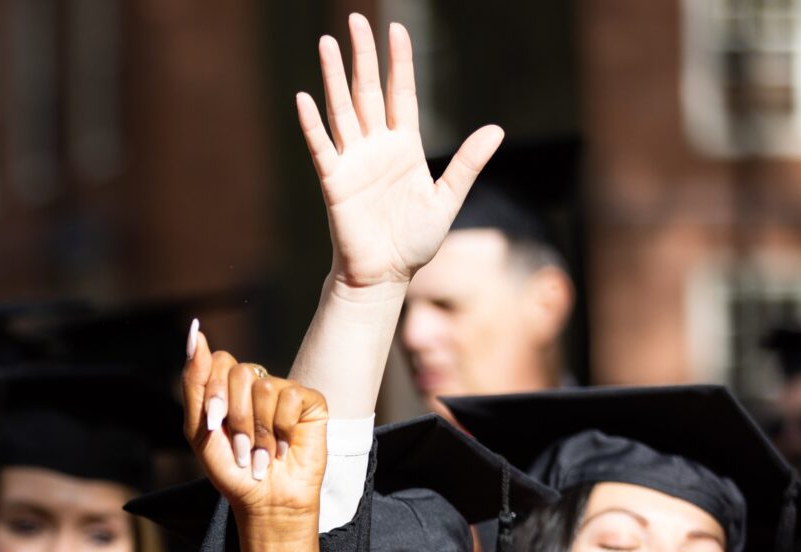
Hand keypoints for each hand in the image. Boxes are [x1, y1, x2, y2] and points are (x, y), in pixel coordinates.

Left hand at [184, 325, 327, 531]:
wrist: (265, 500)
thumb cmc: (232, 470)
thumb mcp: (200, 429)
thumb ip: (194, 381)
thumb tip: (194, 331)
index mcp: (227, 387)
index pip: (218, 361)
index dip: (215, 394)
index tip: (216, 425)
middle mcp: (257, 383)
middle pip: (241, 372)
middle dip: (237, 418)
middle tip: (243, 449)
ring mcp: (284, 390)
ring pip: (265, 387)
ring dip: (260, 431)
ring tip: (264, 453)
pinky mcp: (310, 401)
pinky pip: (291, 396)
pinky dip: (283, 428)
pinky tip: (285, 446)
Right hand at [297, 15, 502, 292]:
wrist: (385, 276)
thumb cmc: (415, 243)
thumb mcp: (447, 199)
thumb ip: (467, 163)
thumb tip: (496, 129)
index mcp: (405, 147)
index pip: (401, 93)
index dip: (398, 62)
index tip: (395, 29)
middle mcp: (377, 147)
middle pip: (367, 91)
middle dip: (362, 55)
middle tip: (355, 20)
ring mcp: (353, 162)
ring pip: (342, 109)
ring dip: (334, 77)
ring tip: (326, 44)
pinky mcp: (334, 182)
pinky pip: (322, 147)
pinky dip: (312, 124)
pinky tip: (305, 98)